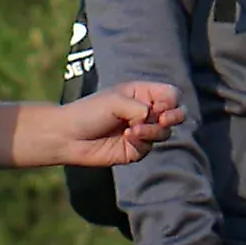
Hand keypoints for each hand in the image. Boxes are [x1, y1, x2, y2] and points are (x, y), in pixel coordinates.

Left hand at [35, 79, 184, 170]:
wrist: (69, 136)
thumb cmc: (89, 112)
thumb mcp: (116, 100)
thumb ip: (140, 108)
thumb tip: (154, 120)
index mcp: (141, 94)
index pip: (171, 95)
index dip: (171, 101)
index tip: (159, 106)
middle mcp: (144, 112)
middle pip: (176, 114)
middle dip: (175, 117)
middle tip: (163, 119)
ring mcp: (141, 132)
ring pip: (164, 133)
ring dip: (153, 130)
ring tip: (133, 130)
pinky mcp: (135, 150)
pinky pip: (149, 147)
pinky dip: (142, 142)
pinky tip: (127, 138)